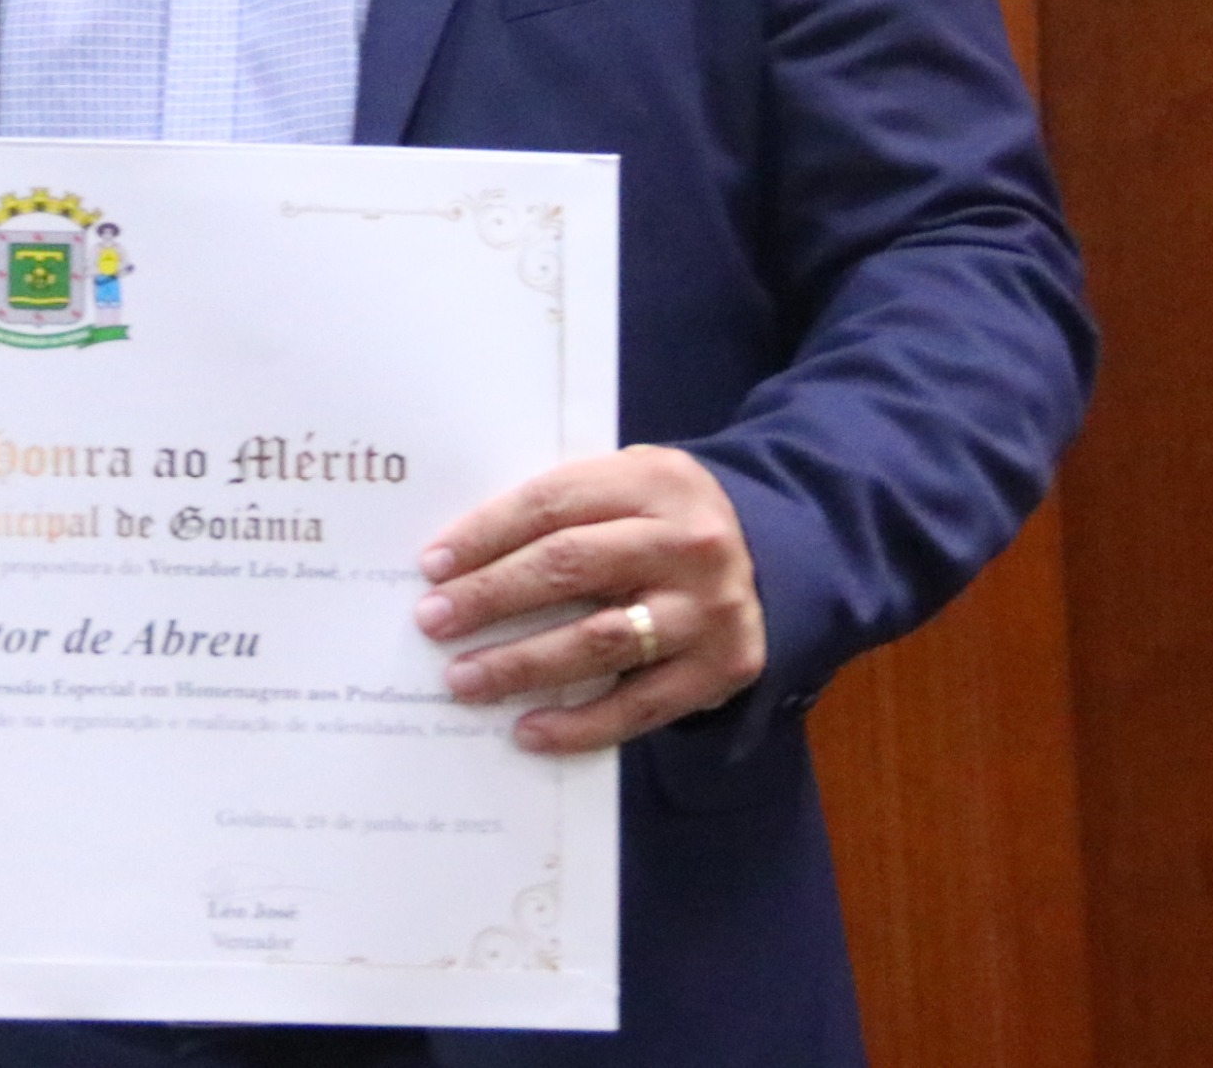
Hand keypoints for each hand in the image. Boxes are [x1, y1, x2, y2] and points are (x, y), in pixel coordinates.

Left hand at [412, 446, 764, 750]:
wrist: (781, 556)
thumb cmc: (667, 521)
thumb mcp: (630, 486)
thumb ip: (564, 509)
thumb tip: (459, 559)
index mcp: (654, 480)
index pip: (552, 504)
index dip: (485, 535)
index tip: (431, 566)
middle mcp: (687, 542)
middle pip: (570, 567)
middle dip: (491, 596)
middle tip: (432, 621)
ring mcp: (708, 610)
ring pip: (599, 640)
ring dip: (522, 664)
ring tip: (464, 679)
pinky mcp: (722, 670)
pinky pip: (639, 706)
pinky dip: (579, 724)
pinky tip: (528, 731)